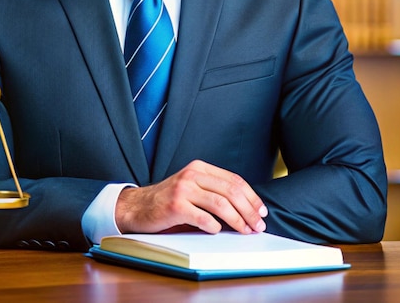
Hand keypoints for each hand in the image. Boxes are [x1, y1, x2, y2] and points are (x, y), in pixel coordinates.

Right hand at [115, 160, 267, 234]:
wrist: (137, 206)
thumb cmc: (168, 201)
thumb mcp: (192, 188)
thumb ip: (213, 191)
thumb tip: (246, 210)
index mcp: (199, 167)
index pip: (233, 180)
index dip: (251, 196)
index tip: (261, 211)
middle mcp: (191, 174)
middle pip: (230, 191)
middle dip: (249, 210)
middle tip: (258, 225)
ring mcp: (182, 189)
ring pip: (220, 204)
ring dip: (238, 220)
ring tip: (245, 231)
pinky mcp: (175, 206)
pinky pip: (203, 218)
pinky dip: (214, 226)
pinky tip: (217, 231)